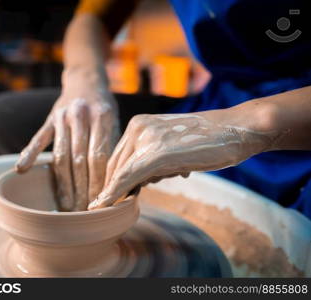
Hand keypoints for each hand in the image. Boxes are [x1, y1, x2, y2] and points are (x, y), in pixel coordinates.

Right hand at [15, 82, 118, 210]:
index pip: (99, 157)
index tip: (100, 202)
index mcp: (103, 117)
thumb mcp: (115, 123)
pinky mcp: (49, 118)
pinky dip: (29, 153)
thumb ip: (115, 149)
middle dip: (82, 188)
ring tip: (65, 205)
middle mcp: (82, 116)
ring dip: (63, 183)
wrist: (86, 81)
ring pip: (61, 155)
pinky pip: (38, 138)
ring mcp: (63, 116)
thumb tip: (122, 184)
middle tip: (82, 212)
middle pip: (80, 159)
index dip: (99, 182)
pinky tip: (22, 169)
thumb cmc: (104, 109)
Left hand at [88, 110, 275, 209]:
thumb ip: (151, 161)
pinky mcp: (157, 153)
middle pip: (115, 165)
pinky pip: (129, 176)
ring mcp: (147, 138)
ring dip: (120, 192)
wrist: (236, 130)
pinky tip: (106, 205)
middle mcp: (138, 127)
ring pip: (120, 172)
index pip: (118, 157)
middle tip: (103, 207)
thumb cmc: (207, 141)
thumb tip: (137, 184)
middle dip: (110, 188)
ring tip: (129, 198)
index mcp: (140, 124)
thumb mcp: (171, 148)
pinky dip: (115, 193)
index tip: (101, 198)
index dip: (109, 180)